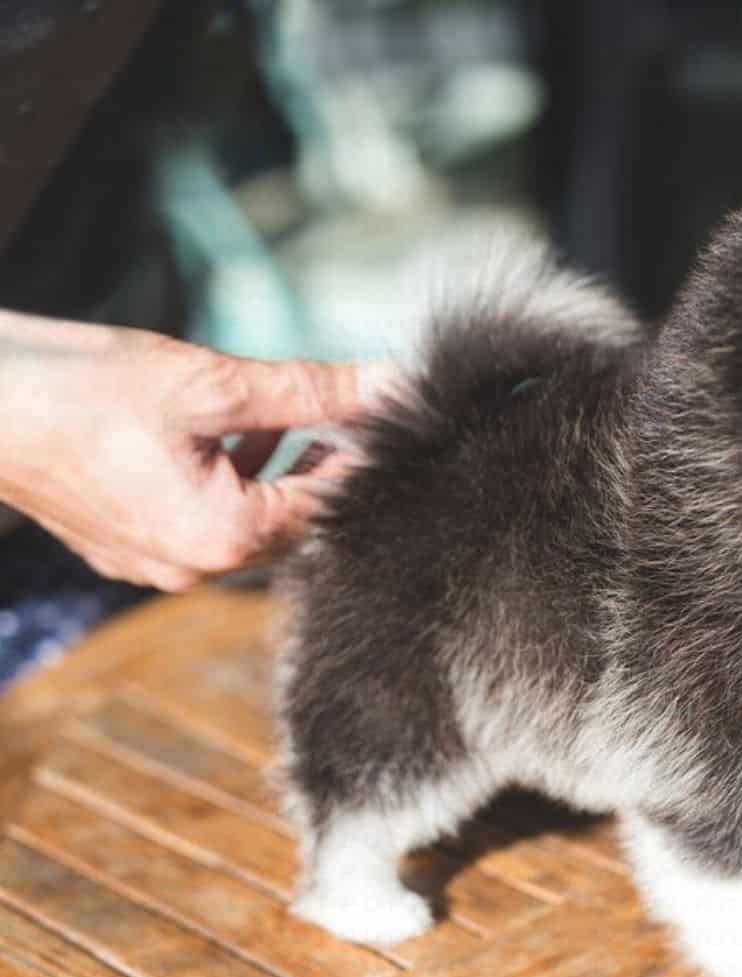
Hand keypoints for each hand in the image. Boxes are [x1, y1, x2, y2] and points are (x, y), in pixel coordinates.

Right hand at [0, 314, 376, 590]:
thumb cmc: (86, 389)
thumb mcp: (214, 383)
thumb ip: (313, 391)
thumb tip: (394, 384)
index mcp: (225, 538)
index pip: (331, 504)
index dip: (367, 457)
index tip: (395, 419)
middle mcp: (195, 569)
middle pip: (294, 521)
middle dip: (326, 466)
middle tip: (353, 414)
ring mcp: (157, 567)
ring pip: (252, 523)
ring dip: (281, 473)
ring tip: (298, 419)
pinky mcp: (129, 550)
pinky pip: (206, 525)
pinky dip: (233, 484)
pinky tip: (237, 436)